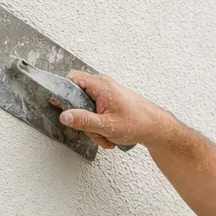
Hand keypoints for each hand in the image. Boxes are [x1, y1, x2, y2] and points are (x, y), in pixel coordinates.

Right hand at [55, 71, 180, 149]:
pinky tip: (109, 135)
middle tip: (94, 131)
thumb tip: (64, 116)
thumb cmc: (138, 123)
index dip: (62, 91)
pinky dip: (100, 126)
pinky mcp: (109, 101)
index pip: (71, 79)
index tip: (58, 105)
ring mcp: (106, 93)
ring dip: (93, 127)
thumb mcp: (107, 126)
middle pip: (78, 98)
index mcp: (101, 85)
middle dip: (83, 119)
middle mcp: (103, 85)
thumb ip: (84, 120)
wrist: (157, 128)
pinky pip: (96, 112)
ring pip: (87, 109)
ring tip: (106, 137)